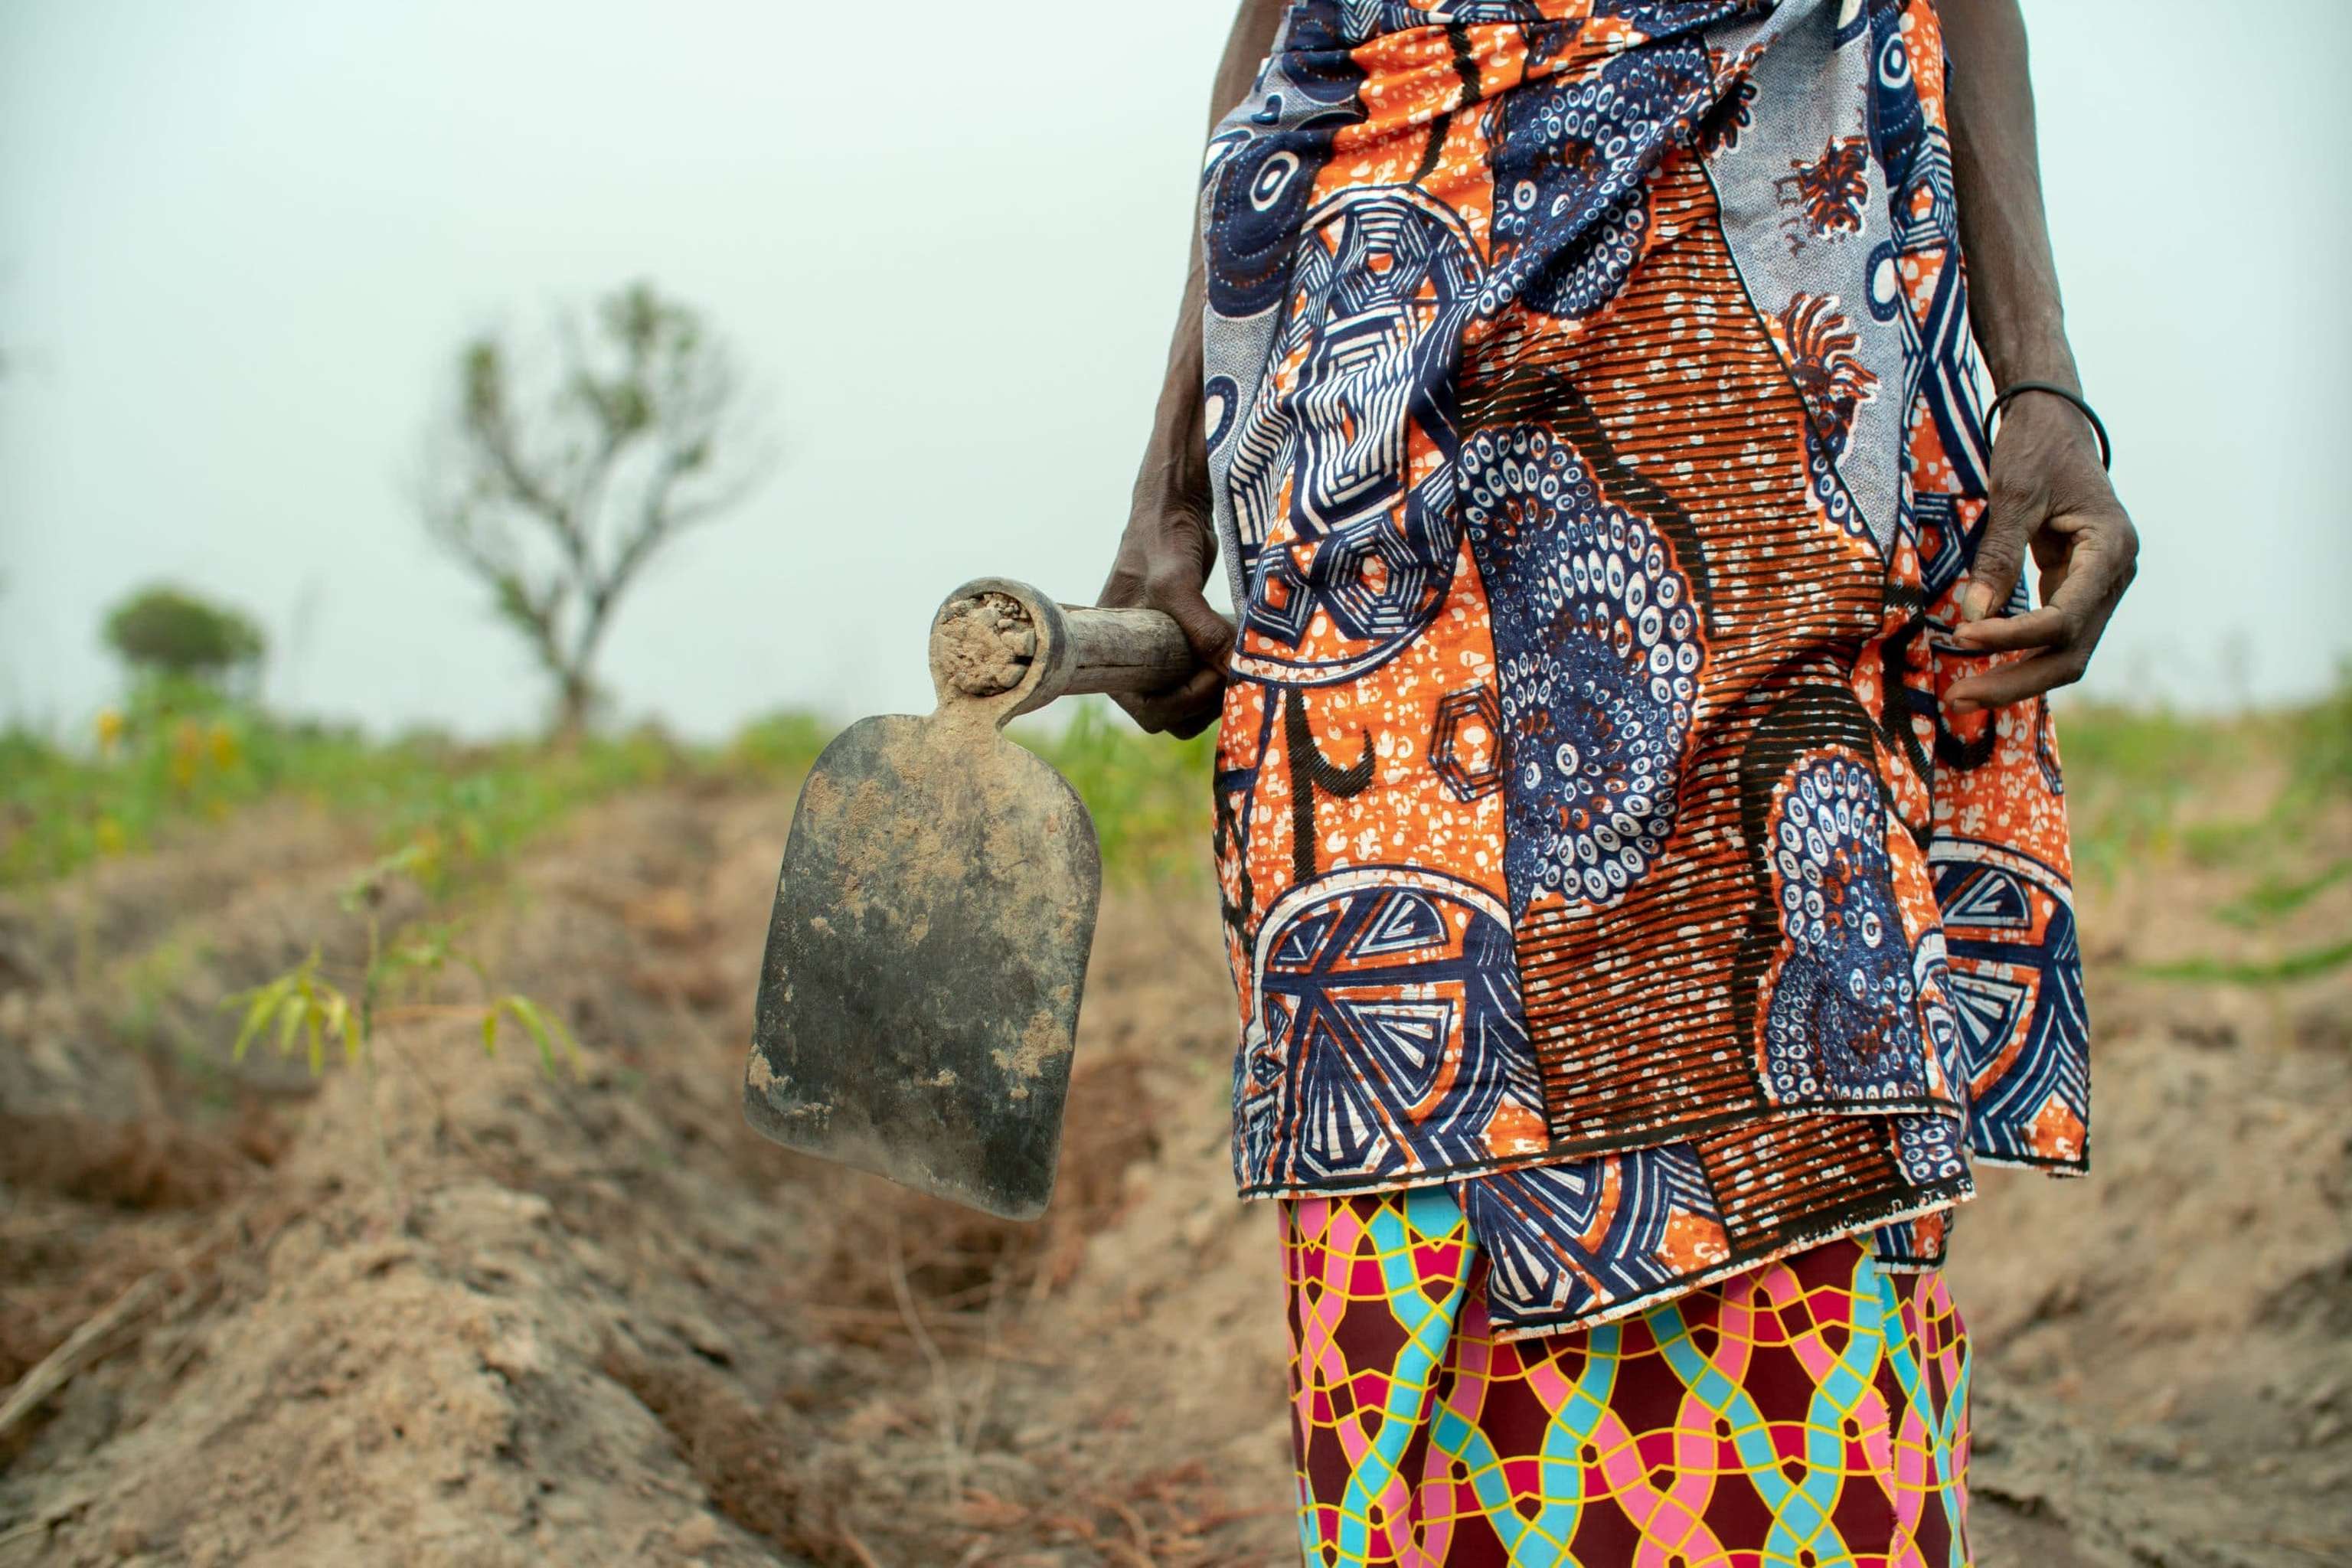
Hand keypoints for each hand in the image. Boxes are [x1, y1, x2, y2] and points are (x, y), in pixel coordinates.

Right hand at [1097, 490, 1232, 738]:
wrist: (1173, 506)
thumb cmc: (1160, 542)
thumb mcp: (1177, 587)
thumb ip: (1204, 631)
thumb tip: (1235, 672)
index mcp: (1115, 656)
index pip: (1149, 710)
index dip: (1182, 703)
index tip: (1211, 674)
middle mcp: (1134, 662)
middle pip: (1173, 715)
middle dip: (1204, 702)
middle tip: (1231, 673)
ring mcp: (1160, 655)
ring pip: (1192, 702)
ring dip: (1218, 692)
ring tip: (1237, 661)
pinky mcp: (1183, 644)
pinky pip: (1203, 678)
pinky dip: (1223, 674)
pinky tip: (1239, 653)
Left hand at [1945, 391, 2137, 714]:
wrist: (2054, 421)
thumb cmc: (2036, 448)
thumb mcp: (2014, 494)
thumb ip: (1998, 556)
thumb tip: (1972, 617)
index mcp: (2112, 549)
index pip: (2065, 617)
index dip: (2014, 636)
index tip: (1961, 636)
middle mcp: (2115, 574)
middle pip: (2071, 652)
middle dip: (2015, 680)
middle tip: (1958, 699)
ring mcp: (2100, 585)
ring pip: (2065, 652)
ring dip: (2016, 676)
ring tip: (1961, 696)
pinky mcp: (2078, 587)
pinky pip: (2053, 635)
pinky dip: (2019, 654)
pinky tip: (1981, 670)